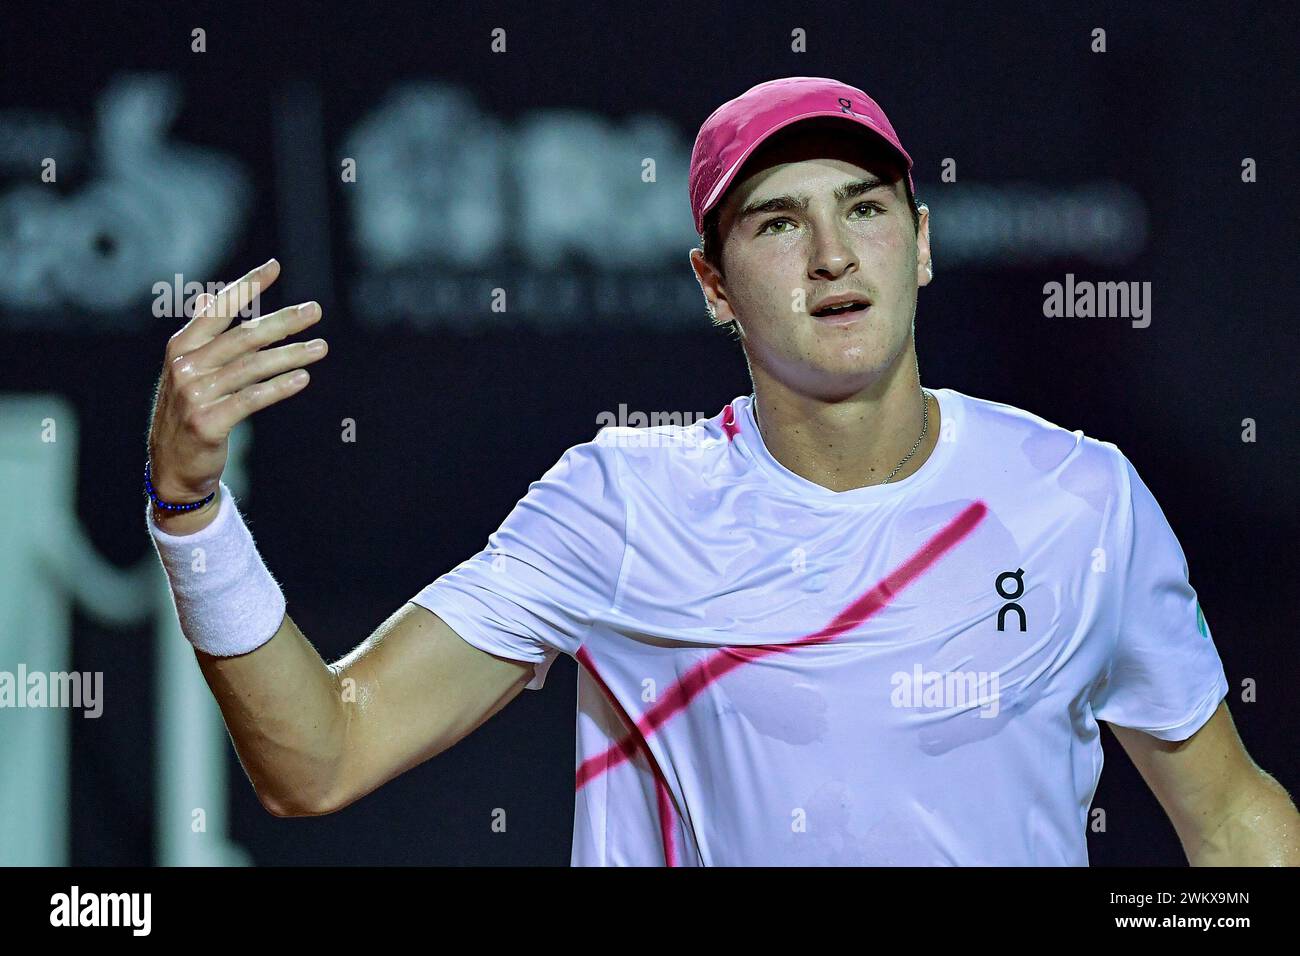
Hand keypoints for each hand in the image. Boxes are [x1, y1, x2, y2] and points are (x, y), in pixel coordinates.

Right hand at [146, 259, 327, 502]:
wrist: (172, 467)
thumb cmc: (188, 413)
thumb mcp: (188, 372)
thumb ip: (205, 340)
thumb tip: (209, 299)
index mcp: (181, 347)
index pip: (217, 308)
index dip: (246, 286)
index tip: (274, 266)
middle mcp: (184, 366)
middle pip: (243, 336)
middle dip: (283, 321)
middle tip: (315, 310)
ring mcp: (194, 394)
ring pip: (252, 367)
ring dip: (291, 354)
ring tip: (321, 347)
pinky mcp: (207, 422)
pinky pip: (252, 399)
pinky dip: (279, 387)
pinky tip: (303, 378)